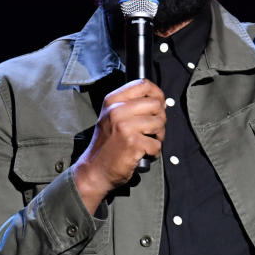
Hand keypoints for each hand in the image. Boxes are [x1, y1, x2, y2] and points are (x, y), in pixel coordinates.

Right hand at [71, 79, 165, 212]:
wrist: (94, 170)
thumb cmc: (106, 145)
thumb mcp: (111, 117)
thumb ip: (130, 106)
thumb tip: (159, 101)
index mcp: (112, 101)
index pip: (143, 84)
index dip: (157, 93)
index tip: (159, 104)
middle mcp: (117, 111)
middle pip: (156, 103)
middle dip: (160, 118)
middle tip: (153, 129)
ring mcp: (125, 127)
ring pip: (159, 123)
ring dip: (159, 136)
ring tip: (148, 142)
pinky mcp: (133, 143)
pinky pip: (157, 143)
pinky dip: (154, 151)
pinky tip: (143, 153)